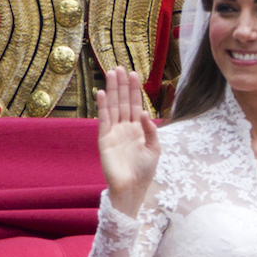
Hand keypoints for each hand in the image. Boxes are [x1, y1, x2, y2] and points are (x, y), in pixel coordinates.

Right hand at [97, 67, 160, 216]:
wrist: (132, 189)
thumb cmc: (144, 172)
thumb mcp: (154, 149)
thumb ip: (151, 130)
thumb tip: (145, 113)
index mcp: (138, 129)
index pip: (135, 105)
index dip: (135, 90)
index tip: (134, 74)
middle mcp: (125, 128)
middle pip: (123, 101)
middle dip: (122, 85)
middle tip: (120, 67)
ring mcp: (114, 132)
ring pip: (113, 106)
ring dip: (112, 90)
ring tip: (111, 73)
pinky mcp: (105, 139)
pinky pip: (103, 120)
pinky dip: (102, 106)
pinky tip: (101, 93)